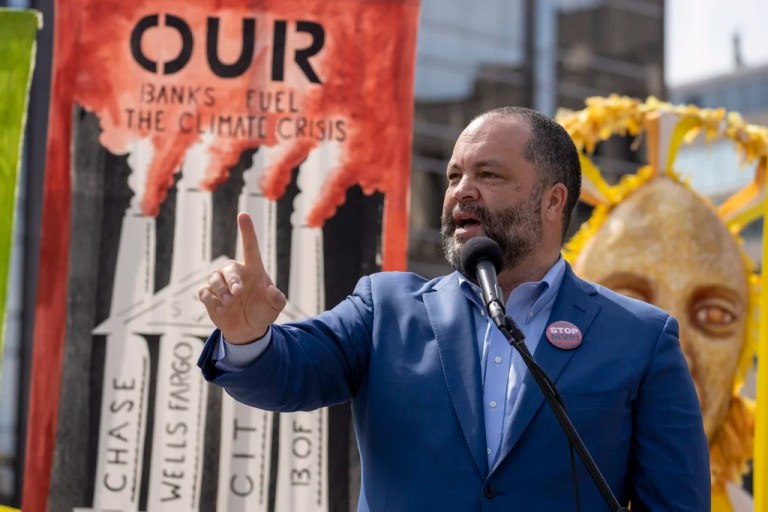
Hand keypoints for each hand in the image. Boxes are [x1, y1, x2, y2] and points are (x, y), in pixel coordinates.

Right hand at [198, 212, 286, 343]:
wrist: (248, 331)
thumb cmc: (263, 313)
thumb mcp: (275, 308)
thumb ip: (277, 299)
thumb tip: (271, 290)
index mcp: (254, 271)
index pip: (250, 247)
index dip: (247, 231)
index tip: (243, 215)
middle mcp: (236, 274)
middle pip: (228, 267)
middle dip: (232, 279)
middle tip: (237, 294)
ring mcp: (221, 285)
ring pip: (213, 276)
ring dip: (220, 289)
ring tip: (229, 302)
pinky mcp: (210, 297)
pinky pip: (203, 292)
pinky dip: (210, 300)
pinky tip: (220, 309)